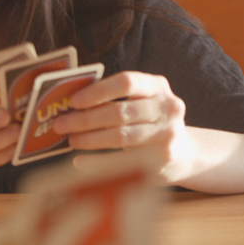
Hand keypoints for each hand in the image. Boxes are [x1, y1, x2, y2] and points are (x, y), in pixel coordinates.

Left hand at [51, 72, 195, 183]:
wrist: (182, 153)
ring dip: (90, 139)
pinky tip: (80, 162)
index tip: (74, 101)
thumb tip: (72, 104)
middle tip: (61, 124)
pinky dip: (98, 161)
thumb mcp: (142, 103)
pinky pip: (123, 160)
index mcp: (158, 86)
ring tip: (71, 140)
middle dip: (86, 118)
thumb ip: (115, 99)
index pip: (126, 82)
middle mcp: (168, 106)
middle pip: (120, 112)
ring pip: (121, 136)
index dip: (98, 91)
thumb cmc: (150, 124)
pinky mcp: (163, 157)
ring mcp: (167, 132)